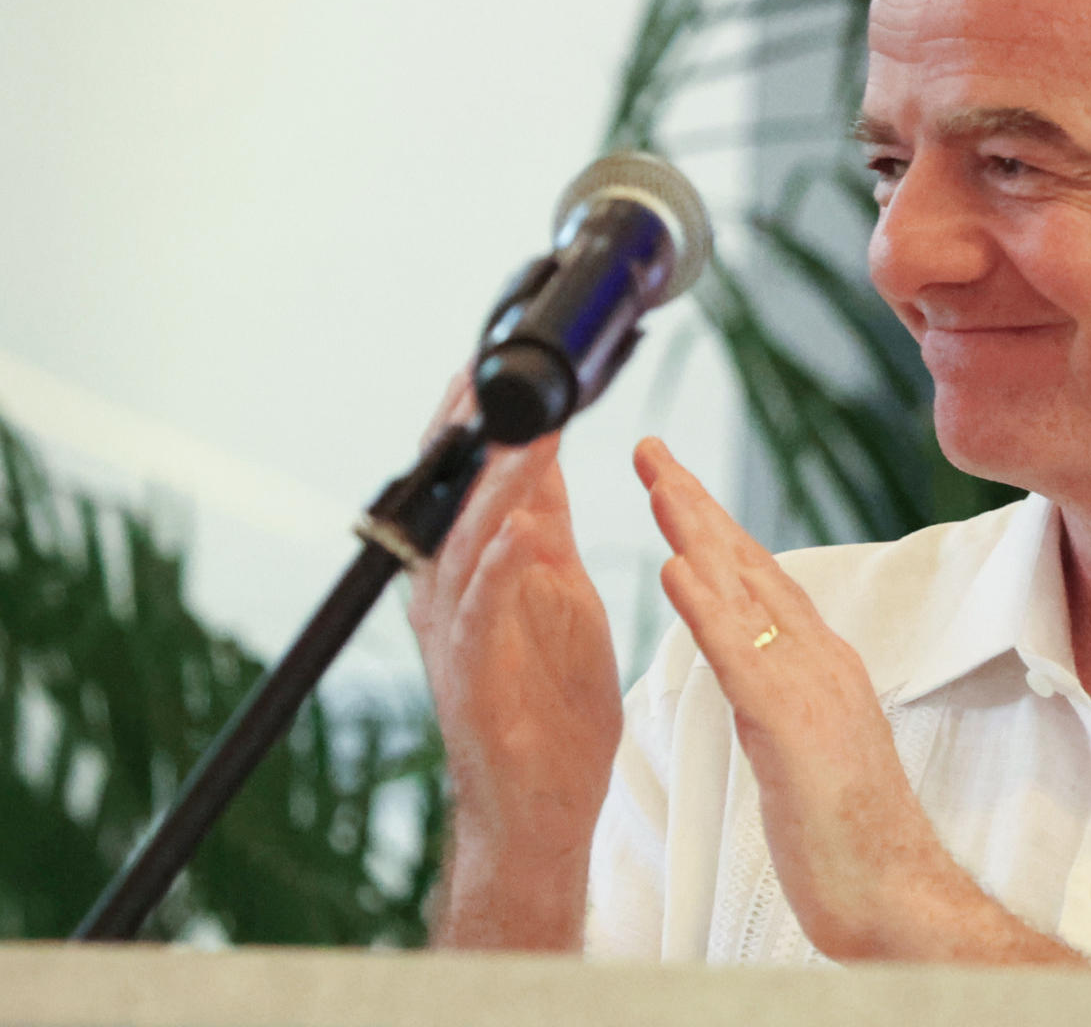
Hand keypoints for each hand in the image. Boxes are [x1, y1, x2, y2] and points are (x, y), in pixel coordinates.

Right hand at [406, 374, 622, 947]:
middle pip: (453, 501)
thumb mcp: (559, 593)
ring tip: (529, 438)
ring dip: (498, 489)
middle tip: (488, 378)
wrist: (544, 804)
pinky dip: (502, 569)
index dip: (471, 424)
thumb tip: (545, 455)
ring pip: (468, 545)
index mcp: (475, 572)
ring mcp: (458, 635)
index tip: (485, 365)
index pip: (466, 483)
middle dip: (469, 439)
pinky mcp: (474, 676)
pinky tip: (523, 532)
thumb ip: (546, 525)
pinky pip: (484, 612)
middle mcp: (453, 595)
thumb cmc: (552, 705)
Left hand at [633, 437, 1083, 965]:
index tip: (672, 483)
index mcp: (818, 666)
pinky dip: (708, 607)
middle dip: (698, 504)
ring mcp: (811, 689)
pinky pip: (742, 656)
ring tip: (657, 479)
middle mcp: (820, 661)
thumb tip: (748, 669)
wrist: (897, 898)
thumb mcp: (803, 752)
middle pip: (750, 565)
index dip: (713, 528)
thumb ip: (778, 700)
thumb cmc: (847, 840)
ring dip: (698, 531)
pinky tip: (677, 568)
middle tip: (653, 449)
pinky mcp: (794, 728)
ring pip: (746, 593)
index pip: (757, 581)